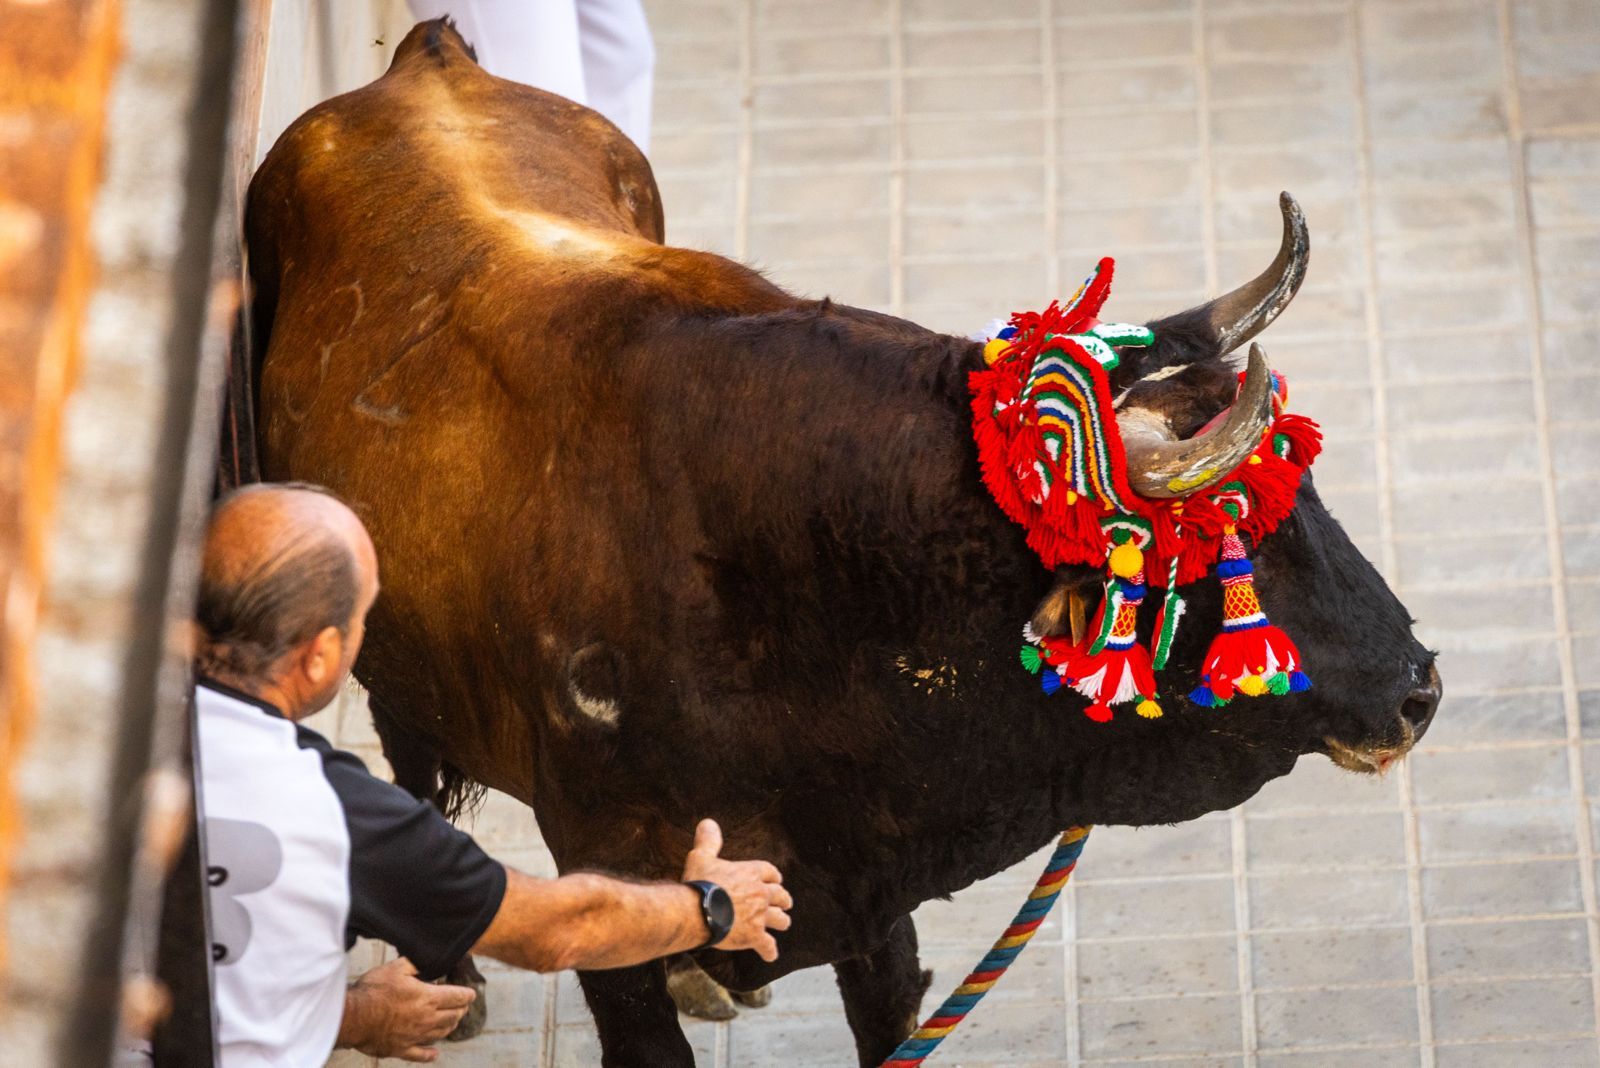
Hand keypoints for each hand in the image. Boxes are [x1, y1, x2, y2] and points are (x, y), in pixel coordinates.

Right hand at [341, 957, 475, 1062]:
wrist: (353, 1017)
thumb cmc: (373, 991)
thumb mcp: (396, 967)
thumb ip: (416, 964)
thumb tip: (428, 960)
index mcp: (428, 998)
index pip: (457, 997)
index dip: (467, 995)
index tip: (471, 994)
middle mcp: (426, 1019)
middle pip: (453, 1016)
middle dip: (461, 1010)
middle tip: (462, 1006)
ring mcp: (415, 1036)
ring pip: (441, 1034)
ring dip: (450, 1027)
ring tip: (452, 1022)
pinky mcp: (401, 1049)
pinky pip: (420, 1055)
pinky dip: (430, 1055)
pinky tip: (435, 1054)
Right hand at [680, 819, 792, 961]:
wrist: (698, 911)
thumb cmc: (700, 883)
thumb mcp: (702, 856)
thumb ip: (709, 841)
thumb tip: (708, 822)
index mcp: (751, 873)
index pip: (770, 872)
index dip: (773, 876)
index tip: (775, 880)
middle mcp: (760, 894)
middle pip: (780, 896)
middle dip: (783, 899)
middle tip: (785, 903)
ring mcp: (760, 916)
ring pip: (780, 919)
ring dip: (781, 921)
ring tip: (782, 923)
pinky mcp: (754, 936)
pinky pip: (767, 945)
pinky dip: (769, 950)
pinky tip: (770, 954)